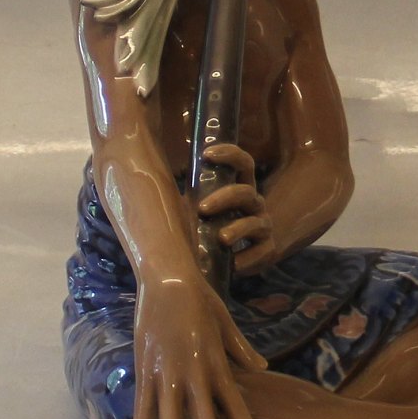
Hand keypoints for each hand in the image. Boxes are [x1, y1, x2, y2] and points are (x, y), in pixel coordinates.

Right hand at [130, 274, 266, 418]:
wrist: (168, 278)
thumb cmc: (199, 298)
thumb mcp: (225, 322)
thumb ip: (241, 349)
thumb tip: (262, 369)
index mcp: (215, 362)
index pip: (234, 403)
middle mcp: (192, 372)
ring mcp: (166, 372)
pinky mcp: (144, 368)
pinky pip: (143, 406)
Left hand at [198, 143, 277, 275]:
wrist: (224, 259)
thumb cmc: (205, 226)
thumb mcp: (195, 206)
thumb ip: (186, 191)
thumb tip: (150, 173)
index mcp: (238, 186)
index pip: (243, 162)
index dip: (229, 153)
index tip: (206, 154)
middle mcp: (254, 203)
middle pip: (245, 192)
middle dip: (224, 198)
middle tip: (201, 208)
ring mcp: (262, 226)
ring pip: (255, 223)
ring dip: (238, 229)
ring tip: (221, 238)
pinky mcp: (267, 249)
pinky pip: (263, 251)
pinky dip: (249, 258)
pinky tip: (235, 264)